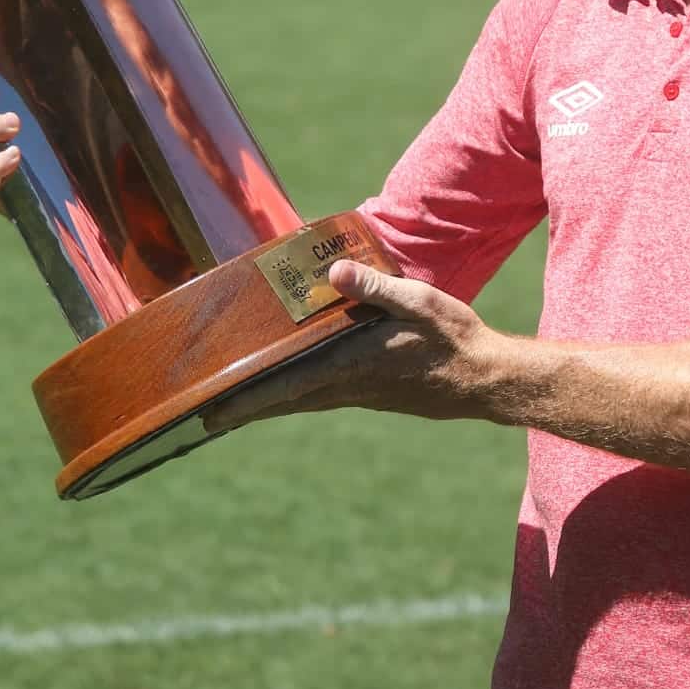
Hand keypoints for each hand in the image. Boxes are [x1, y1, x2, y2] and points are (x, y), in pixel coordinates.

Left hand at [204, 258, 502, 432]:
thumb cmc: (453, 338)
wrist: (485, 379)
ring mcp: (359, 393)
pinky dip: (293, 394)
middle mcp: (348, 385)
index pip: (286, 385)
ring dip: (266, 402)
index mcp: (352, 364)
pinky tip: (286, 386)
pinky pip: (319, 395)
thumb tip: (332, 273)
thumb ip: (376, 288)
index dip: (245, 399)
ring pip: (300, 399)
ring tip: (234, 402)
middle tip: (204, 415)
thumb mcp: (418, 302)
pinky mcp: (370, 393)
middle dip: (244, 406)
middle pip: (283, 399)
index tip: (210, 413)